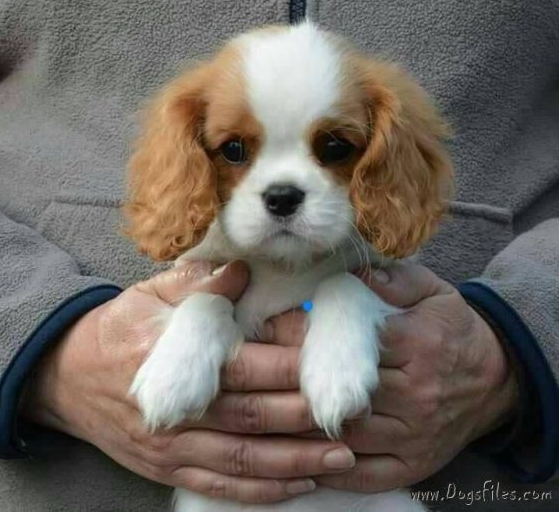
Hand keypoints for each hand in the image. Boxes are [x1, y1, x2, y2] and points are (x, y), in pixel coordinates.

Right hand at [22, 261, 355, 503]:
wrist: (66, 375)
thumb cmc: (119, 329)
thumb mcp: (150, 294)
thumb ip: (197, 285)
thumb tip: (242, 271)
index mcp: (174, 358)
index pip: (243, 366)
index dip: (289, 365)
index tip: (329, 362)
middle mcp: (177, 408)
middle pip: (252, 416)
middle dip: (305, 417)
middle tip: (354, 416)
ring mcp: (173, 446)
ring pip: (244, 459)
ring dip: (296, 463)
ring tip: (344, 460)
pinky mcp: (169, 468)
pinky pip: (221, 486)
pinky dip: (262, 490)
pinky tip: (299, 485)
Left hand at [263, 262, 518, 492]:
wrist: (496, 379)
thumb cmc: (453, 329)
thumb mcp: (434, 291)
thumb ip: (396, 278)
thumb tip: (356, 271)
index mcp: (417, 343)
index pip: (347, 340)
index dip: (300, 332)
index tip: (264, 324)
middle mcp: (415, 392)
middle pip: (339, 389)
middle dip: (289, 376)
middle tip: (249, 365)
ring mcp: (413, 435)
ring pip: (343, 435)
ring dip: (299, 424)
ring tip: (259, 405)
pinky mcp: (412, 464)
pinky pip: (363, 474)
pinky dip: (326, 468)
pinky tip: (295, 453)